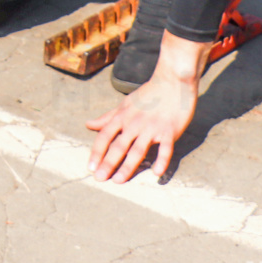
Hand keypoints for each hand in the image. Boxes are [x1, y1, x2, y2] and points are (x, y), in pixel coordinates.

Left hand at [85, 31, 210, 181]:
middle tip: (99, 178)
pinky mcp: (169, 131)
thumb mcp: (124, 104)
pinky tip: (157, 174)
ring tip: (119, 180)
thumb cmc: (148, 94)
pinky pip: (165, 148)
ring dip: (128, 166)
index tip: (90, 167)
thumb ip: (107, 117)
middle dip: (108, 163)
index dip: (97, 152)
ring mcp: (152, 128)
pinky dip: (162, 160)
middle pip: (119, 145)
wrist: (172, 82)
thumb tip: (88, 125)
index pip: (105, 136)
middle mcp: (134, 123)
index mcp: (123, 117)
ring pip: (138, 150)